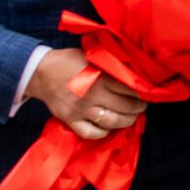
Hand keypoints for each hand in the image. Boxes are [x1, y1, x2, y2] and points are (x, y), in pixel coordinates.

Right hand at [25, 48, 145, 140]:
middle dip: (138, 108)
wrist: (41, 72)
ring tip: (131, 117)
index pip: (130, 89)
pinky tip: (109, 126)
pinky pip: (91, 133)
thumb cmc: (71, 61)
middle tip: (142, 106)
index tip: (148, 92)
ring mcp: (81, 110)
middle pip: (125, 107)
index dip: (143, 92)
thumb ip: (112, 64)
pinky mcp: (70, 120)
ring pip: (112, 122)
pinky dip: (103, 132)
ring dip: (127, 121)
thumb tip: (135, 70)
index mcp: (100, 77)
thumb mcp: (93, 57)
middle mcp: (92, 95)